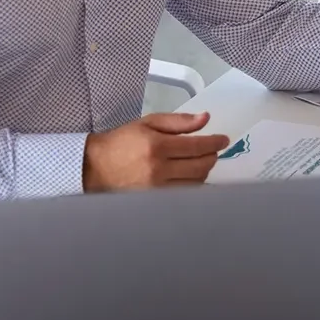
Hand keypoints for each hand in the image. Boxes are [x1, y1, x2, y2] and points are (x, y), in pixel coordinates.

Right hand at [82, 112, 230, 190]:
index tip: (224, 140)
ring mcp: (158, 188)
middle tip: (213, 149)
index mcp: (157, 146)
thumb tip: (206, 118)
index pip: (197, 146)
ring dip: (204, 170)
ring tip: (200, 161)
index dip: (215, 142)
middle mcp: (159, 169)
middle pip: (200, 166)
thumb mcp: (148, 123)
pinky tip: (190, 175)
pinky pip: (184, 193)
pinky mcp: (155, 201)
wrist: (95, 167)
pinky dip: (193, 184)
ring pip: (195, 182)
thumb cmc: (122, 142)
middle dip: (212, 156)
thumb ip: (179, 121)